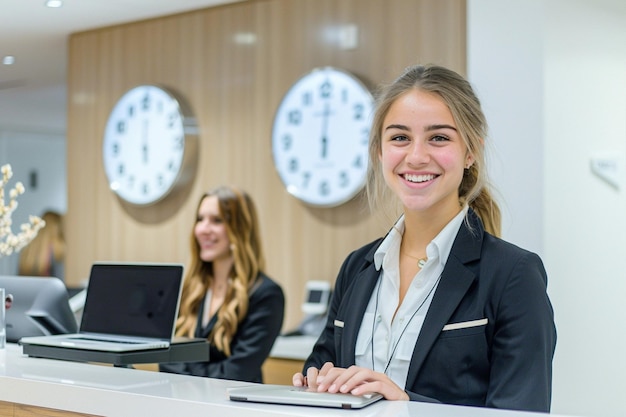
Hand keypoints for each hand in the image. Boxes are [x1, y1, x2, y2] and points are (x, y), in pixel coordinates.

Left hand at [294, 362, 408, 400]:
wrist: (402, 403)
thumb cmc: (381, 398)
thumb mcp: (360, 393)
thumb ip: (347, 388)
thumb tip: (328, 388)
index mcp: (362, 375)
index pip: (343, 370)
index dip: (330, 376)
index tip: (318, 384)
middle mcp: (371, 374)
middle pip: (351, 369)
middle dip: (336, 378)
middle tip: (326, 388)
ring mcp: (381, 379)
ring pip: (363, 373)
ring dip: (349, 381)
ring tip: (340, 390)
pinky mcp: (389, 388)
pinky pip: (376, 384)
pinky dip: (365, 388)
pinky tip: (356, 393)